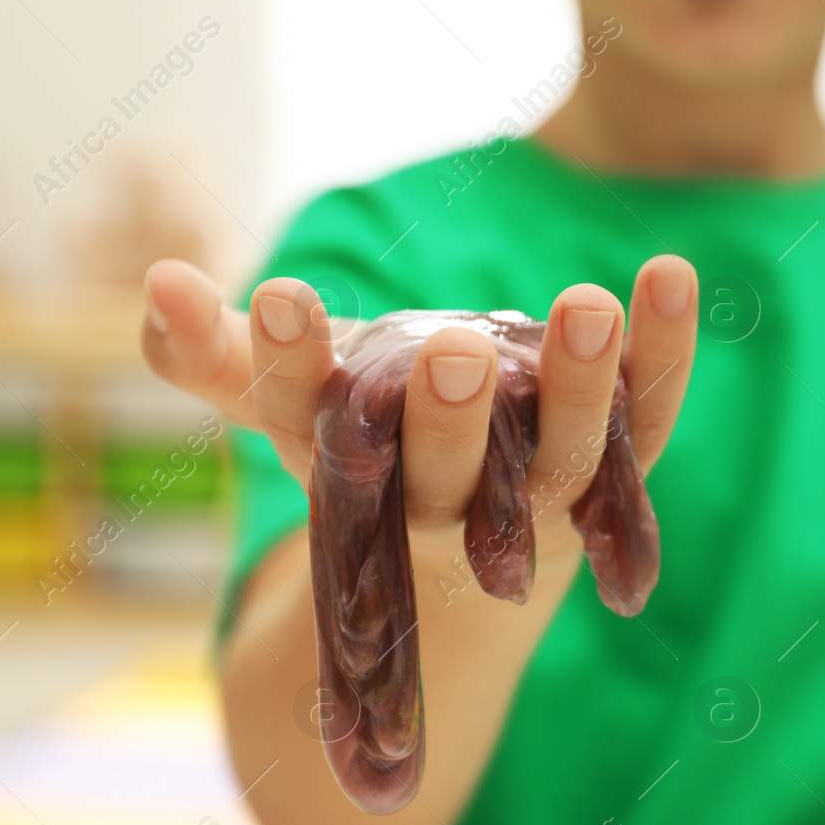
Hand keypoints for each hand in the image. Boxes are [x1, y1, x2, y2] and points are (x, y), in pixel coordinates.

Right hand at [140, 256, 696, 824]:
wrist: (476, 550)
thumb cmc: (366, 449)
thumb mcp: (284, 403)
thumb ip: (211, 353)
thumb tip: (155, 281)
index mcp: (347, 480)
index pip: (306, 425)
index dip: (288, 366)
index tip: (281, 301)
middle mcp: (442, 503)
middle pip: (444, 473)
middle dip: (447, 420)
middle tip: (452, 353)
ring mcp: (539, 498)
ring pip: (565, 459)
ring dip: (580, 390)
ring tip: (587, 308)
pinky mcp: (613, 471)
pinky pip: (647, 418)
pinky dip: (665, 353)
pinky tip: (669, 275)